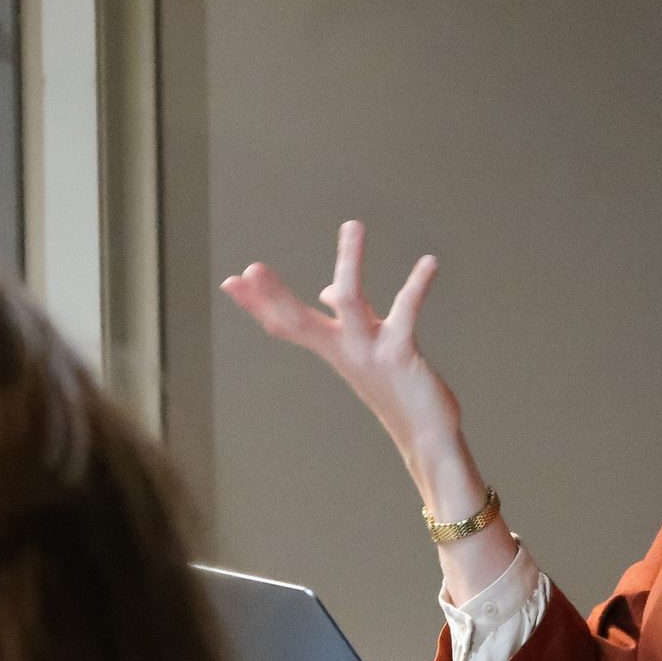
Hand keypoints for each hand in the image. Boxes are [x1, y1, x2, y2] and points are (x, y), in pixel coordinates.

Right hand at [220, 221, 461, 470]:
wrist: (426, 435)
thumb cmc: (397, 389)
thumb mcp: (364, 349)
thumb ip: (346, 318)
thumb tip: (326, 291)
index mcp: (333, 348)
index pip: (286, 324)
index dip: (258, 304)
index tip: (231, 282)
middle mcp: (344, 350)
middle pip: (298, 320)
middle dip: (274, 295)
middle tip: (251, 268)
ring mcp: (369, 352)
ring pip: (349, 300)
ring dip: (350, 261)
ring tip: (353, 224)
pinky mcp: (399, 354)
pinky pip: (406, 311)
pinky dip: (417, 284)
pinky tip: (430, 262)